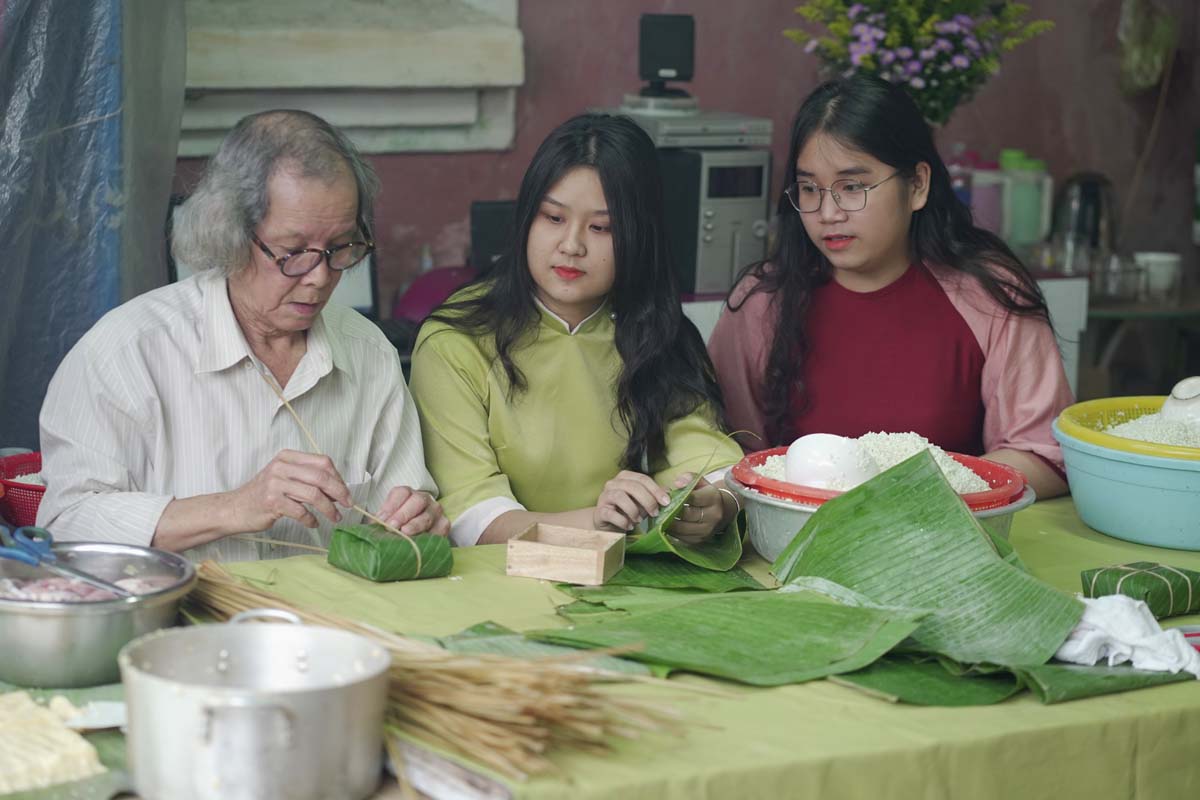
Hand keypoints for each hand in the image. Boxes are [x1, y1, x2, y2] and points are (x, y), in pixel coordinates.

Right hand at [229, 450, 351, 530]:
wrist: (235, 509)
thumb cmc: (264, 494)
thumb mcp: (285, 477)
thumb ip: (308, 478)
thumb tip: (338, 489)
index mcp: (288, 457)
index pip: (323, 462)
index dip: (338, 477)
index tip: (345, 491)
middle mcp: (281, 467)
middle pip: (321, 477)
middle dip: (339, 492)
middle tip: (347, 504)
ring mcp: (275, 484)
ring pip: (314, 495)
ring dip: (329, 509)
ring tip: (334, 517)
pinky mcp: (271, 502)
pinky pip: (301, 511)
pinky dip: (311, 520)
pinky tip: (313, 523)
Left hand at [375, 487, 450, 536]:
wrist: (416, 538)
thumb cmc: (397, 528)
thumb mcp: (385, 522)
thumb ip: (378, 522)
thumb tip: (370, 527)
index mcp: (407, 495)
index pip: (401, 493)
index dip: (390, 506)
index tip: (381, 519)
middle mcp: (424, 499)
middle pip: (417, 500)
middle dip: (403, 514)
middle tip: (392, 526)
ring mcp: (435, 511)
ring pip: (428, 515)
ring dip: (416, 525)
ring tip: (405, 533)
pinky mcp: (444, 525)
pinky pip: (440, 529)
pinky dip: (430, 535)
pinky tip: (420, 541)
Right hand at [593, 470, 671, 531]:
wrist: (608, 525)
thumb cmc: (627, 511)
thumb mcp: (643, 502)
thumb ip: (653, 496)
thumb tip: (669, 492)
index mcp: (625, 477)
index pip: (643, 479)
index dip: (656, 490)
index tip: (666, 502)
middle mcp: (613, 483)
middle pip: (632, 486)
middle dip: (647, 500)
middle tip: (655, 513)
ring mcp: (604, 496)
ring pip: (620, 496)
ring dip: (633, 510)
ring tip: (639, 521)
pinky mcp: (599, 511)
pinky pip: (611, 513)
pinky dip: (623, 521)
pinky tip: (629, 526)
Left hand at [666, 474, 722, 543]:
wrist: (720, 511)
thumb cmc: (706, 494)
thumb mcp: (700, 482)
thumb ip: (688, 478)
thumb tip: (677, 483)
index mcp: (713, 498)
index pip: (693, 498)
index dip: (678, 497)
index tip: (667, 496)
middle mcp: (713, 516)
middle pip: (686, 514)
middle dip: (670, 511)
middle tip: (658, 508)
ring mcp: (706, 530)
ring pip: (682, 528)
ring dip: (668, 523)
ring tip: (659, 516)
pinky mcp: (699, 540)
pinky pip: (681, 537)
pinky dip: (671, 531)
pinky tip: (665, 524)